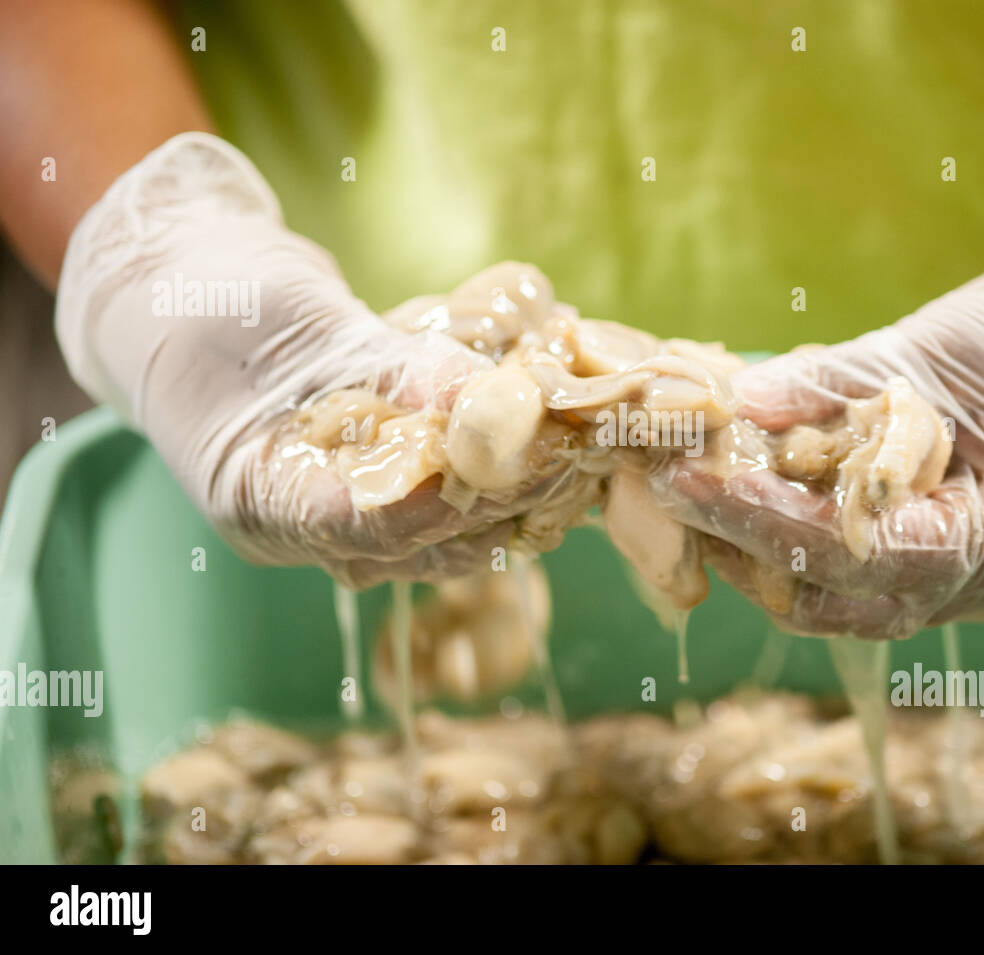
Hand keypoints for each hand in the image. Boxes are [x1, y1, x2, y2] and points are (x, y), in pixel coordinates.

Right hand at [55, 133, 531, 586]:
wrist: (179, 283)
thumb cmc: (214, 298)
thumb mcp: (302, 325)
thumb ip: (396, 370)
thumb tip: (492, 401)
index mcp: (258, 496)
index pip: (363, 526)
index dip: (447, 502)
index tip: (516, 470)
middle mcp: (301, 522)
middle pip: (417, 544)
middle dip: (499, 505)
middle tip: (571, 463)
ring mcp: (336, 506)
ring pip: (440, 535)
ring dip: (510, 499)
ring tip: (574, 458)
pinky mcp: (368, 481)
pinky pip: (440, 500)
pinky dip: (491, 477)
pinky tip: (543, 451)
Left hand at [652, 175, 983, 637]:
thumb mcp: (951, 347)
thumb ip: (844, 383)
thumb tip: (735, 402)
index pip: (863, 556)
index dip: (767, 518)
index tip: (690, 476)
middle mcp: (975, 584)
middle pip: (831, 592)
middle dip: (739, 537)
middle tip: (661, 476)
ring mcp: (949, 574)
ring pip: (823, 589)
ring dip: (748, 538)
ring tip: (683, 477)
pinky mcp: (922, 546)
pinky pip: (834, 557)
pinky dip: (780, 520)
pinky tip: (735, 475)